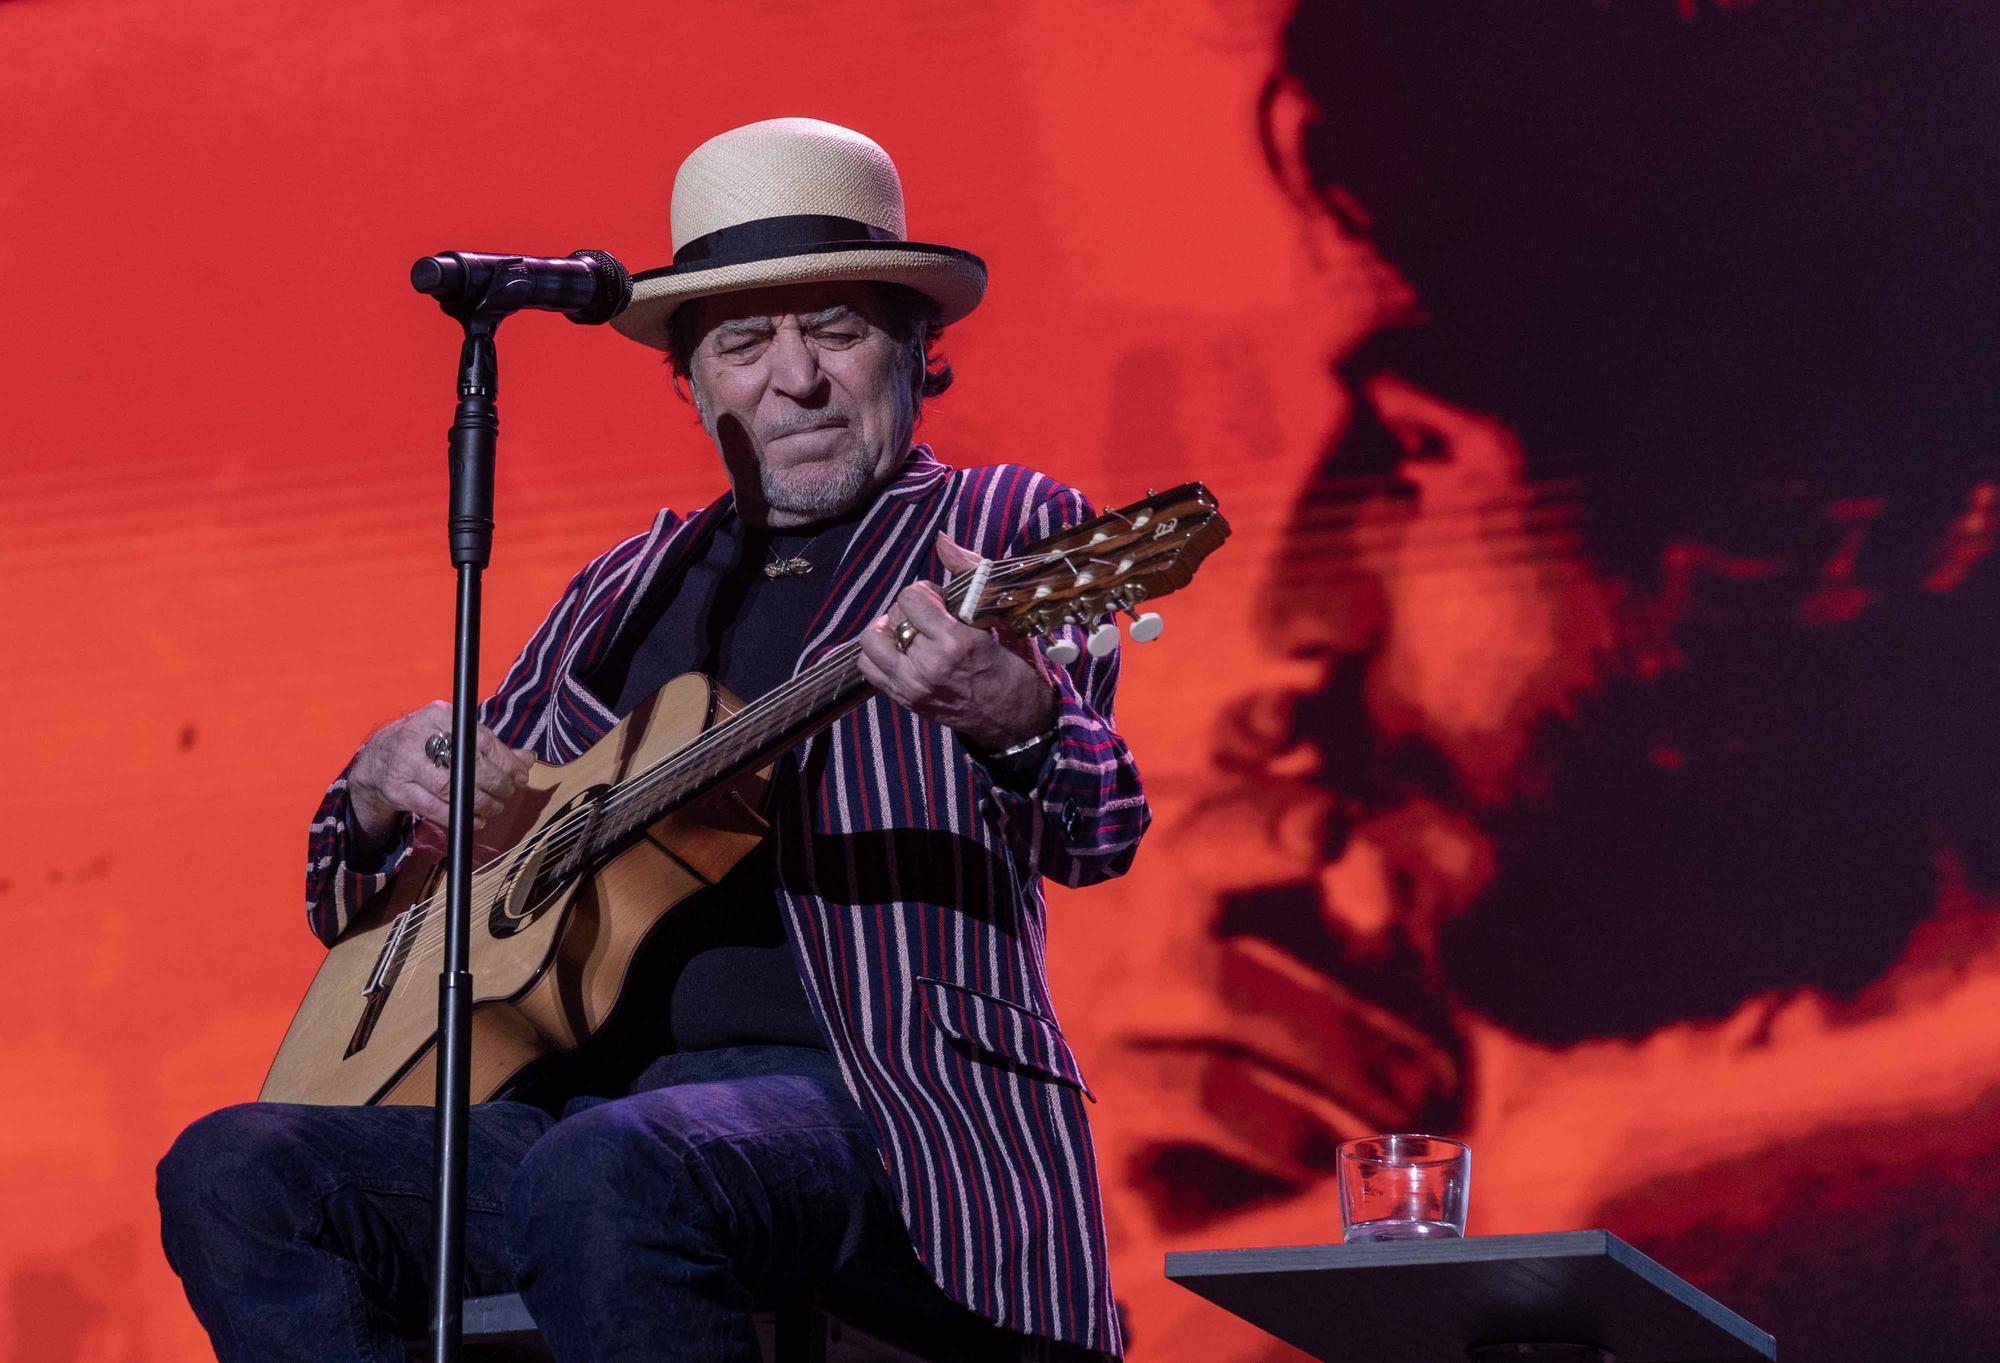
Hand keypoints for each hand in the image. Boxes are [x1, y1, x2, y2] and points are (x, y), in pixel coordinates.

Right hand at [347, 700, 533, 842]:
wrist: (377, 762)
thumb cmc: (426, 746)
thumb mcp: (455, 737)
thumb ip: (492, 747)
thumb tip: (528, 758)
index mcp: (438, 714)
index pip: (481, 738)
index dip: (506, 761)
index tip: (521, 777)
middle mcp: (418, 734)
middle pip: (467, 763)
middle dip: (496, 783)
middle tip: (508, 794)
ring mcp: (404, 763)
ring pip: (451, 787)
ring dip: (480, 802)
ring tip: (494, 808)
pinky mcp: (396, 789)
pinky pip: (434, 808)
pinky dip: (460, 816)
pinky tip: (475, 820)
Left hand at [856, 535, 1057, 751]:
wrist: (1014, 719)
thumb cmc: (1011, 667)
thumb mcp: (997, 618)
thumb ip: (967, 574)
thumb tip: (941, 540)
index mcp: (954, 642)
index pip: (912, 597)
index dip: (925, 592)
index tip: (941, 600)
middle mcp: (928, 665)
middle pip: (892, 616)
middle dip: (907, 609)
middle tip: (927, 617)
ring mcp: (912, 686)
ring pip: (872, 642)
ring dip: (887, 630)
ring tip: (907, 632)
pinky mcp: (904, 700)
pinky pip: (870, 668)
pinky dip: (879, 654)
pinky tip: (899, 651)